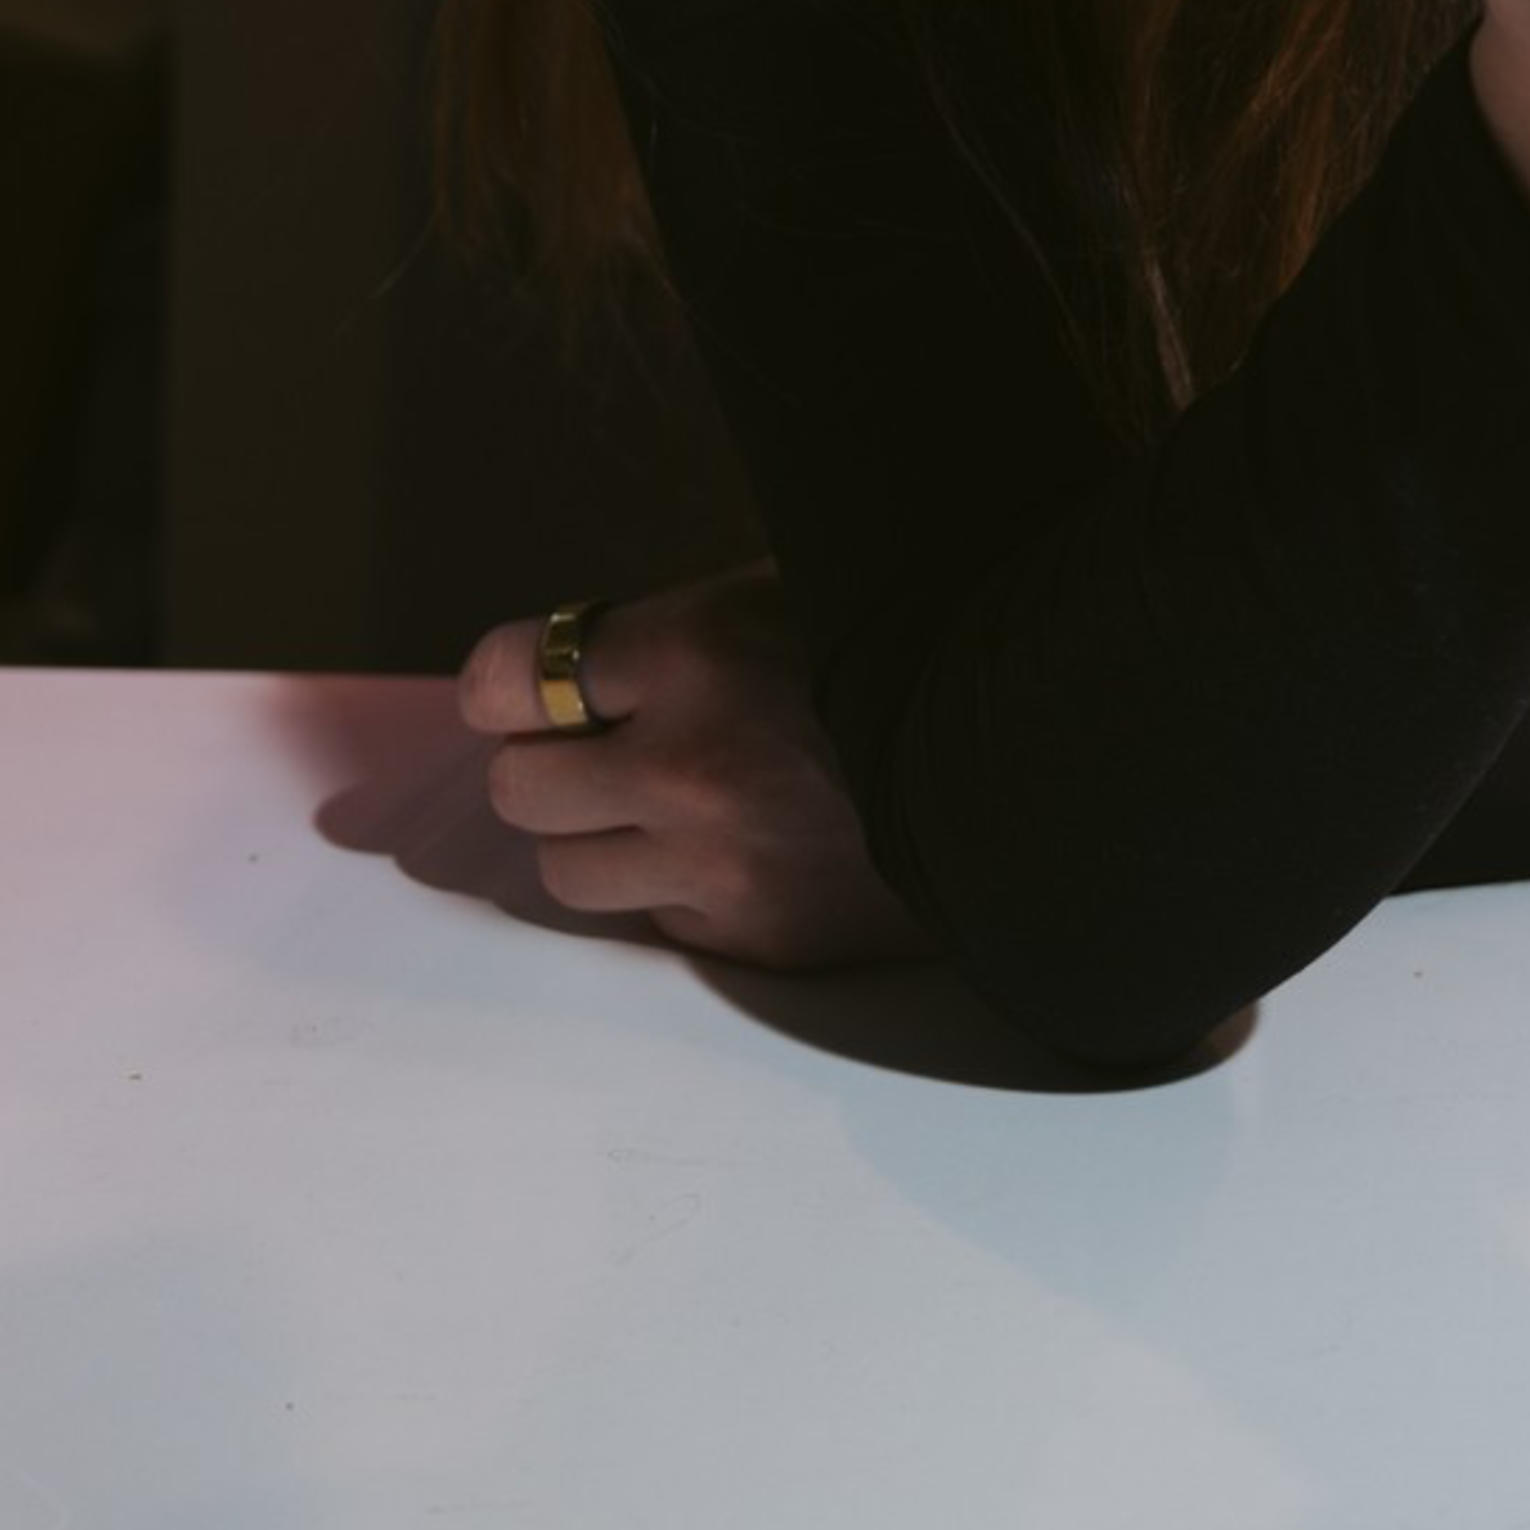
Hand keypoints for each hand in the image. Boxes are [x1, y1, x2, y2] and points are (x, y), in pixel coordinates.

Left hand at [455, 558, 935, 969]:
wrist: (1026, 760)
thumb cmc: (896, 646)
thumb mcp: (782, 589)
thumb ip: (676, 628)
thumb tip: (575, 659)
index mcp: (689, 651)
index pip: (504, 677)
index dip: (503, 679)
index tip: (521, 683)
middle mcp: (682, 766)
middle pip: (517, 787)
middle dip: (543, 760)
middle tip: (589, 746)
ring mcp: (713, 867)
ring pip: (566, 872)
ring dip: (595, 836)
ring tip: (654, 807)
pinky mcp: (751, 941)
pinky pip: (656, 923)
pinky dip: (675, 891)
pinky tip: (732, 852)